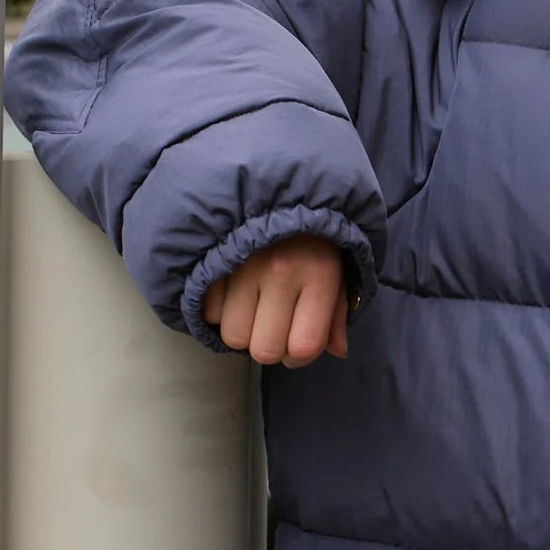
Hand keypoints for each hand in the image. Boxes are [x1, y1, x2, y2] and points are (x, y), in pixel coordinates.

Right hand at [201, 234, 349, 365]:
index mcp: (319, 275)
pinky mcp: (215, 258)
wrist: (281, 191)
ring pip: (233, 336)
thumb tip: (337, 351)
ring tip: (253, 309)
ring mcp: (244, 264)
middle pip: (264, 349)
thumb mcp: (338, 273)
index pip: (304, 346)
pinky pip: (210, 312)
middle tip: (273, 327)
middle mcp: (281, 271)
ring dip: (243, 331)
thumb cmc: (314, 240)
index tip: (296, 347)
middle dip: (269, 348)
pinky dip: (221, 311)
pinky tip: (234, 294)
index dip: (298, 358)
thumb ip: (337, 316)